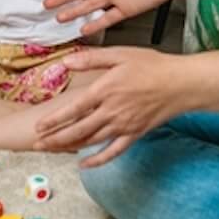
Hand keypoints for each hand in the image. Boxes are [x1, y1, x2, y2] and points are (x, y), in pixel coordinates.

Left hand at [34, 47, 189, 166]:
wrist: (181, 84)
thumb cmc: (152, 66)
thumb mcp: (120, 54)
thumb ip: (91, 59)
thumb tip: (66, 62)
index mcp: (106, 90)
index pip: (73, 109)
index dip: (55, 120)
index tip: (39, 126)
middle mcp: (112, 111)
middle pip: (77, 130)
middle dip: (55, 139)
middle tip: (37, 144)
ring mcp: (124, 126)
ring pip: (91, 141)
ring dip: (69, 148)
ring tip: (53, 151)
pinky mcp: (135, 134)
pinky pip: (113, 152)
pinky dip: (98, 160)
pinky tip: (85, 164)